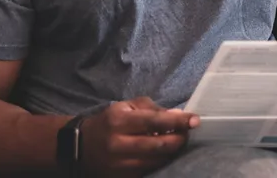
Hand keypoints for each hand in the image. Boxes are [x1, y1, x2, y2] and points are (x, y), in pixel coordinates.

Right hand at [79, 96, 198, 177]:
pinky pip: (149, 171)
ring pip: (157, 161)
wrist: (81, 146)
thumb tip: (178, 116)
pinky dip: (161, 161)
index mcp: (119, 121)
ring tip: (177, 141)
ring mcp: (119, 165)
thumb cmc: (109, 122)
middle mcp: (118, 144)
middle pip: (159, 145)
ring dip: (172, 151)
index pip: (155, 121)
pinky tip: (164, 153)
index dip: (177, 122)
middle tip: (188, 132)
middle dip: (179, 139)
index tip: (195, 120)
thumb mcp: (126, 106)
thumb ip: (153, 109)